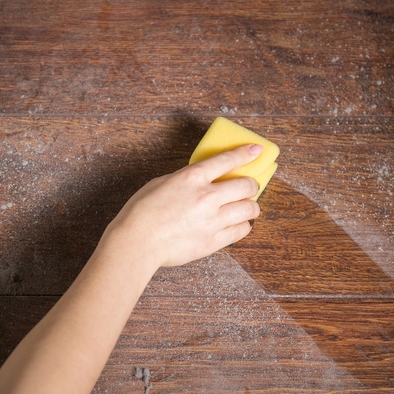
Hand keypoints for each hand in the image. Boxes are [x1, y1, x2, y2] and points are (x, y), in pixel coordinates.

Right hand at [99, 144, 262, 268]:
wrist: (137, 243)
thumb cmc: (141, 212)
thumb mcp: (161, 183)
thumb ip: (186, 180)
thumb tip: (202, 180)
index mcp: (192, 178)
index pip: (228, 160)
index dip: (246, 153)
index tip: (256, 150)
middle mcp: (207, 197)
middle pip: (246, 186)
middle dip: (251, 185)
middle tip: (249, 188)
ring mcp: (212, 220)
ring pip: (249, 209)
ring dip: (251, 207)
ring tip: (246, 208)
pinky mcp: (213, 241)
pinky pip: (241, 231)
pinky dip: (242, 226)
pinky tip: (237, 224)